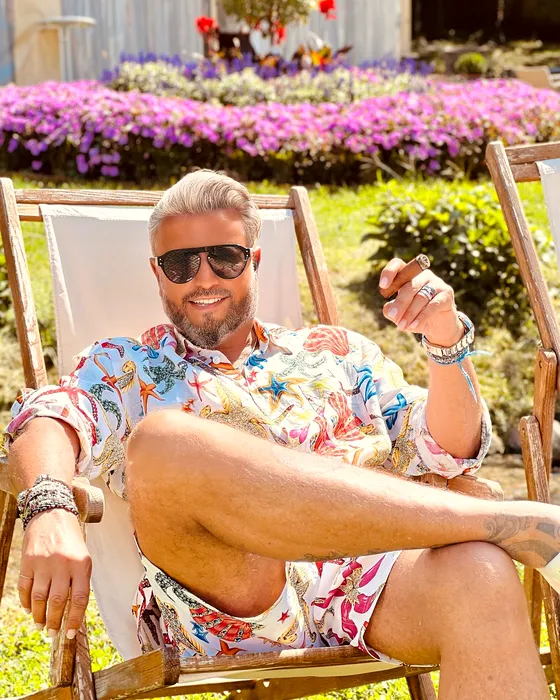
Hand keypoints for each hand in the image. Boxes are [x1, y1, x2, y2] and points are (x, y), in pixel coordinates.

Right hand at [18, 509, 90, 638]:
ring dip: (39, 616)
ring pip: (39, 598)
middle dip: (54, 622)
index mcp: (81, 564)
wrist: (53, 513)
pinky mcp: (28, 561)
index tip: (69, 633)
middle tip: (52, 633)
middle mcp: (63, 564)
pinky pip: (25, 587)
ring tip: (40, 625)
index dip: (74, 620)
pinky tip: (29, 609)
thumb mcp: (83, 557)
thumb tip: (74, 611)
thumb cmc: (71, 540)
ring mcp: (44, 563)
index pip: (79, 599)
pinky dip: (26, 602)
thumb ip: (79, 581)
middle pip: (57, 601)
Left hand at [379, 258, 463, 346]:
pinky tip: (414, 326)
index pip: (398, 264)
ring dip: (410, 313)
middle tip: (393, 316)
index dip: (389, 272)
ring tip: (402, 326)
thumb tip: (388, 309)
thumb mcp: (400, 314)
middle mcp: (423, 275)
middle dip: (400, 303)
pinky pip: (432, 305)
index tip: (383, 286)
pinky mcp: (447, 294)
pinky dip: (421, 317)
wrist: (438, 326)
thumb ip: (391, 310)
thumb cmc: (415, 315)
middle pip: (410, 285)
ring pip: (420, 297)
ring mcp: (437, 283)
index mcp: (409, 275)